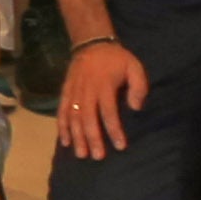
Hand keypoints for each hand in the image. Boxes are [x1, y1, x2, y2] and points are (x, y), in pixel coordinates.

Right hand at [58, 33, 146, 158]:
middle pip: (88, 118)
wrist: (91, 43)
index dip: (114, 130)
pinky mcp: (66, 92)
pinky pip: (62, 111)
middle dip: (92, 138)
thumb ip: (138, 87)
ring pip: (73, 117)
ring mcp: (74, 92)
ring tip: (81, 154)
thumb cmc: (116, 59)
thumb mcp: (134, 67)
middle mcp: (87, 91)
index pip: (109, 112)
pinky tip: (65, 141)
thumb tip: (136, 108)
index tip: (120, 146)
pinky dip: (62, 127)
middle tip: (97, 156)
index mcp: (104, 86)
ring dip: (77, 136)